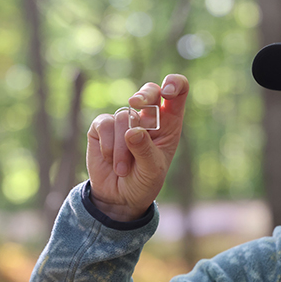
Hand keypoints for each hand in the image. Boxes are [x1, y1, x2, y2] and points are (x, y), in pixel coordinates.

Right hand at [86, 74, 188, 221]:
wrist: (119, 198)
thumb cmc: (143, 182)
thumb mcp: (151, 171)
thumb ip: (145, 150)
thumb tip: (132, 131)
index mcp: (168, 124)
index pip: (178, 93)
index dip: (174, 84)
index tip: (168, 91)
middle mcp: (147, 118)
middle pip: (149, 91)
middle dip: (144, 95)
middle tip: (136, 103)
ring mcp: (124, 121)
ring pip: (124, 116)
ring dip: (122, 147)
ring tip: (123, 170)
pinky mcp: (102, 127)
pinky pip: (104, 124)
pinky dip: (108, 145)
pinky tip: (110, 160)